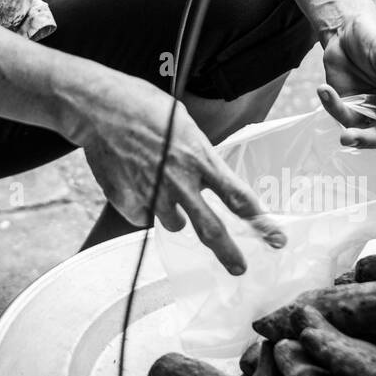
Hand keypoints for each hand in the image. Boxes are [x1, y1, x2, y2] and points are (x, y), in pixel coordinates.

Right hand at [77, 70, 286, 275]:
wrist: (99, 108)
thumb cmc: (143, 106)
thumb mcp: (184, 123)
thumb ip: (197, 154)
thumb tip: (206, 171)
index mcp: (199, 158)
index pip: (238, 197)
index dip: (261, 222)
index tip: (276, 238)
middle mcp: (180, 181)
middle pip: (211, 229)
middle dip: (229, 253)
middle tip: (239, 268)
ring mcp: (152, 195)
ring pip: (174, 222)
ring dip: (176, 214)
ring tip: (163, 188)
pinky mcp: (128, 202)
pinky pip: (143, 216)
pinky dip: (145, 207)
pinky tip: (136, 183)